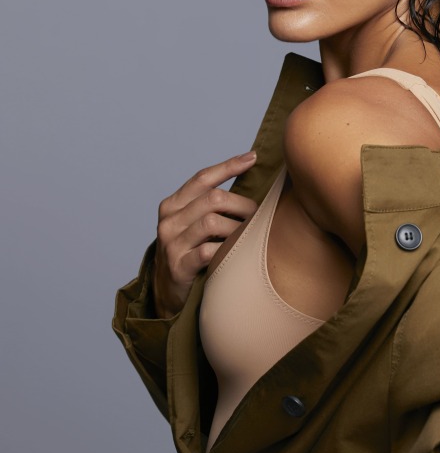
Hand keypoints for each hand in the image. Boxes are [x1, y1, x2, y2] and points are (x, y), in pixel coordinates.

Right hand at [152, 152, 257, 316]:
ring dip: (238, 229)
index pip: (202, 178)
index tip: (253, 157)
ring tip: (250, 237)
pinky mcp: (179, 266)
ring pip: (213, 222)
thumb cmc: (190, 254)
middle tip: (259, 216)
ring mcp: (171, 244)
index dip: (228, 166)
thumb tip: (251, 182)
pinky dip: (227, 250)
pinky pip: (209, 251)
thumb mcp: (193, 226)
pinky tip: (236, 254)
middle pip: (214, 199)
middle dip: (243, 205)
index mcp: (173, 205)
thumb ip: (211, 207)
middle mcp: (169, 221)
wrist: (167, 294)